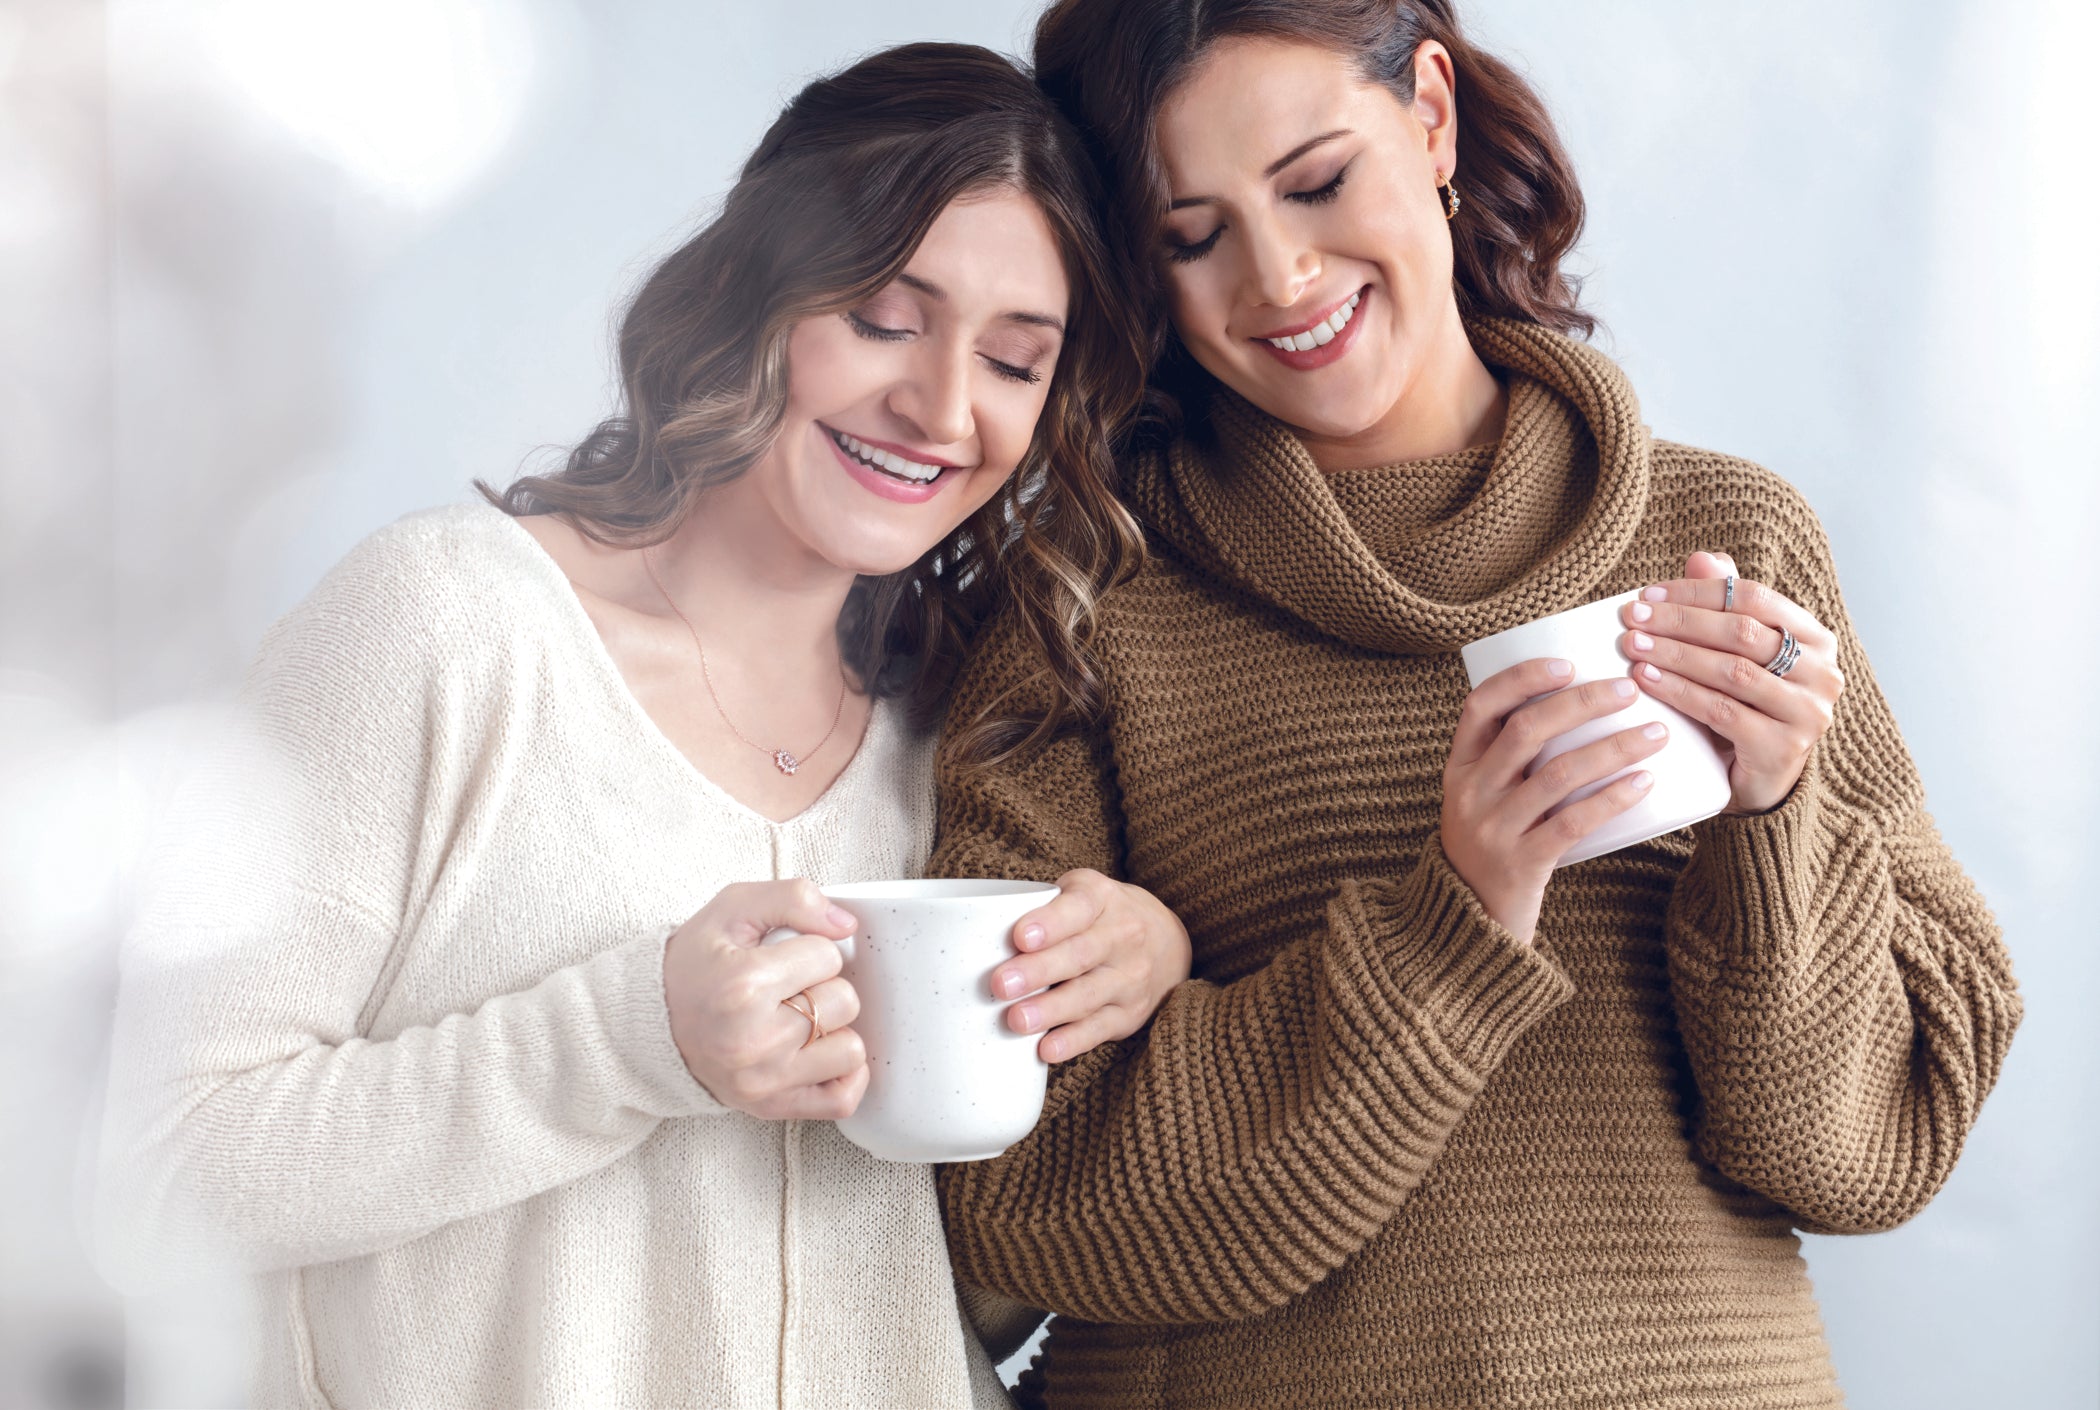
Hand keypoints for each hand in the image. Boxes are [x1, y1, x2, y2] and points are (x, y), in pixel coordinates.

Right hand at [662, 880, 867, 1120]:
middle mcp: (755, 1038)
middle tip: (790, 988)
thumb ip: (793, 898)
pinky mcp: (769, 1106)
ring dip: (833, 1031)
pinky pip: (841, 1099)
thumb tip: (846, 924)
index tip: (785, 956)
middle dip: (823, 986)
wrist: (649, 1024)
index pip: (828, 956)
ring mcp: (763, 1079)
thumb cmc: (694, 964)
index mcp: (745, 983)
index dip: (812, 948)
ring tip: (799, 1020)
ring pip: (850, 1050)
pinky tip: (821, 1052)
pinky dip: (843, 1075)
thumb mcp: (732, 909)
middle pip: (844, 1002)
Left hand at [984, 869, 1191, 1063]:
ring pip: (1088, 995)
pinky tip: (1046, 1050)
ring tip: (1016, 1020)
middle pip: (1079, 955)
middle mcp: (1123, 936)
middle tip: (1000, 985)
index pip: (1077, 908)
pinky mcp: (1129, 1014)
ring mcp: (1129, 978)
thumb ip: (1038, 907)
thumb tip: (972, 936)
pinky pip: (1099, 1029)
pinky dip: (1073, 1041)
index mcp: (1101, 899)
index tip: (1019, 936)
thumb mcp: (1079, 895)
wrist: (1169, 942)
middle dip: (1038, 971)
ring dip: (1051, 1010)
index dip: (1049, 923)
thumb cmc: (1098, 917)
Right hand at [1441, 658, 1671, 943]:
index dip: (1523, 678)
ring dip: (1614, 747)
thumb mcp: (1482, 797)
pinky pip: (1573, 823)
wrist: (1467, 921)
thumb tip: (1579, 704)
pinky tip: (1644, 781)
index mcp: (1458, 767)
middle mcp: (1470, 793)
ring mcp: (1494, 829)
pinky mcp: (1522, 863)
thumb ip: (1511, 760)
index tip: (1568, 664)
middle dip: (1583, 703)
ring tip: (1656, 733)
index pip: (1480, 706)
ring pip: (1558, 774)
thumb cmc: (1491, 844)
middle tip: (1629, 689)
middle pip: (1526, 731)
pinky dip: (1612, 797)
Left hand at [1620, 551, 1843, 814]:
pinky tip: (1645, 680)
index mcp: (1816, 638)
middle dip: (1679, 621)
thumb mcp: (1737, 652)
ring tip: (1633, 646)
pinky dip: (1678, 692)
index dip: (1697, 592)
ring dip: (1675, 655)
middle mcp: (1822, 672)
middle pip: (1741, 633)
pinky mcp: (1782, 747)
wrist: (1762, 777)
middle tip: (1632, 618)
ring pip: (1731, 671)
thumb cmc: (1747, 703)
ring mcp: (1807, 712)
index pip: (1754, 597)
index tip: (1647, 593)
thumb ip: (1725, 603)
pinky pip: (1720, 711)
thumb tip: (1702, 558)